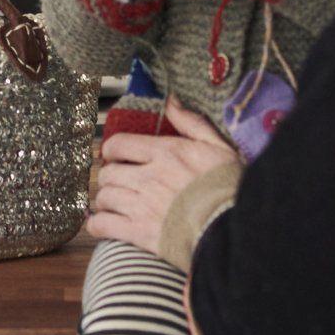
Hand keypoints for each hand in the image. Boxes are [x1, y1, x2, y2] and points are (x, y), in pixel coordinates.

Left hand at [87, 102, 238, 254]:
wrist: (236, 230)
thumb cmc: (230, 189)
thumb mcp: (218, 148)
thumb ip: (191, 123)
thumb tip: (171, 102)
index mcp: (166, 153)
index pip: (118, 144)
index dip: (112, 150)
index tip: (115, 157)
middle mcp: (149, 177)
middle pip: (108, 172)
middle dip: (110, 177)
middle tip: (118, 183)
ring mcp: (142, 205)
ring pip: (103, 197)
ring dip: (105, 201)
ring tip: (114, 204)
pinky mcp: (140, 232)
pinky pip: (102, 225)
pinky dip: (98, 224)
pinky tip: (104, 224)